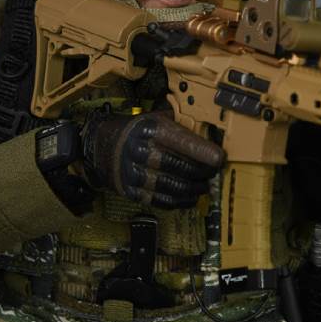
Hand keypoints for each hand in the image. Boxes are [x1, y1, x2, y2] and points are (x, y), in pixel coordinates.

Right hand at [81, 111, 223, 209]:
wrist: (101, 146)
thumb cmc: (135, 131)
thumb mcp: (154, 118)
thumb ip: (179, 124)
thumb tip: (208, 132)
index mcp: (148, 130)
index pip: (181, 142)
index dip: (203, 152)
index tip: (219, 158)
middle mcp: (140, 152)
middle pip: (179, 167)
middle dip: (201, 172)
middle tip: (213, 173)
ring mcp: (135, 173)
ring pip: (171, 187)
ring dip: (193, 189)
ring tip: (205, 186)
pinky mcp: (132, 191)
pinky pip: (161, 201)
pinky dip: (180, 203)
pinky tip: (191, 199)